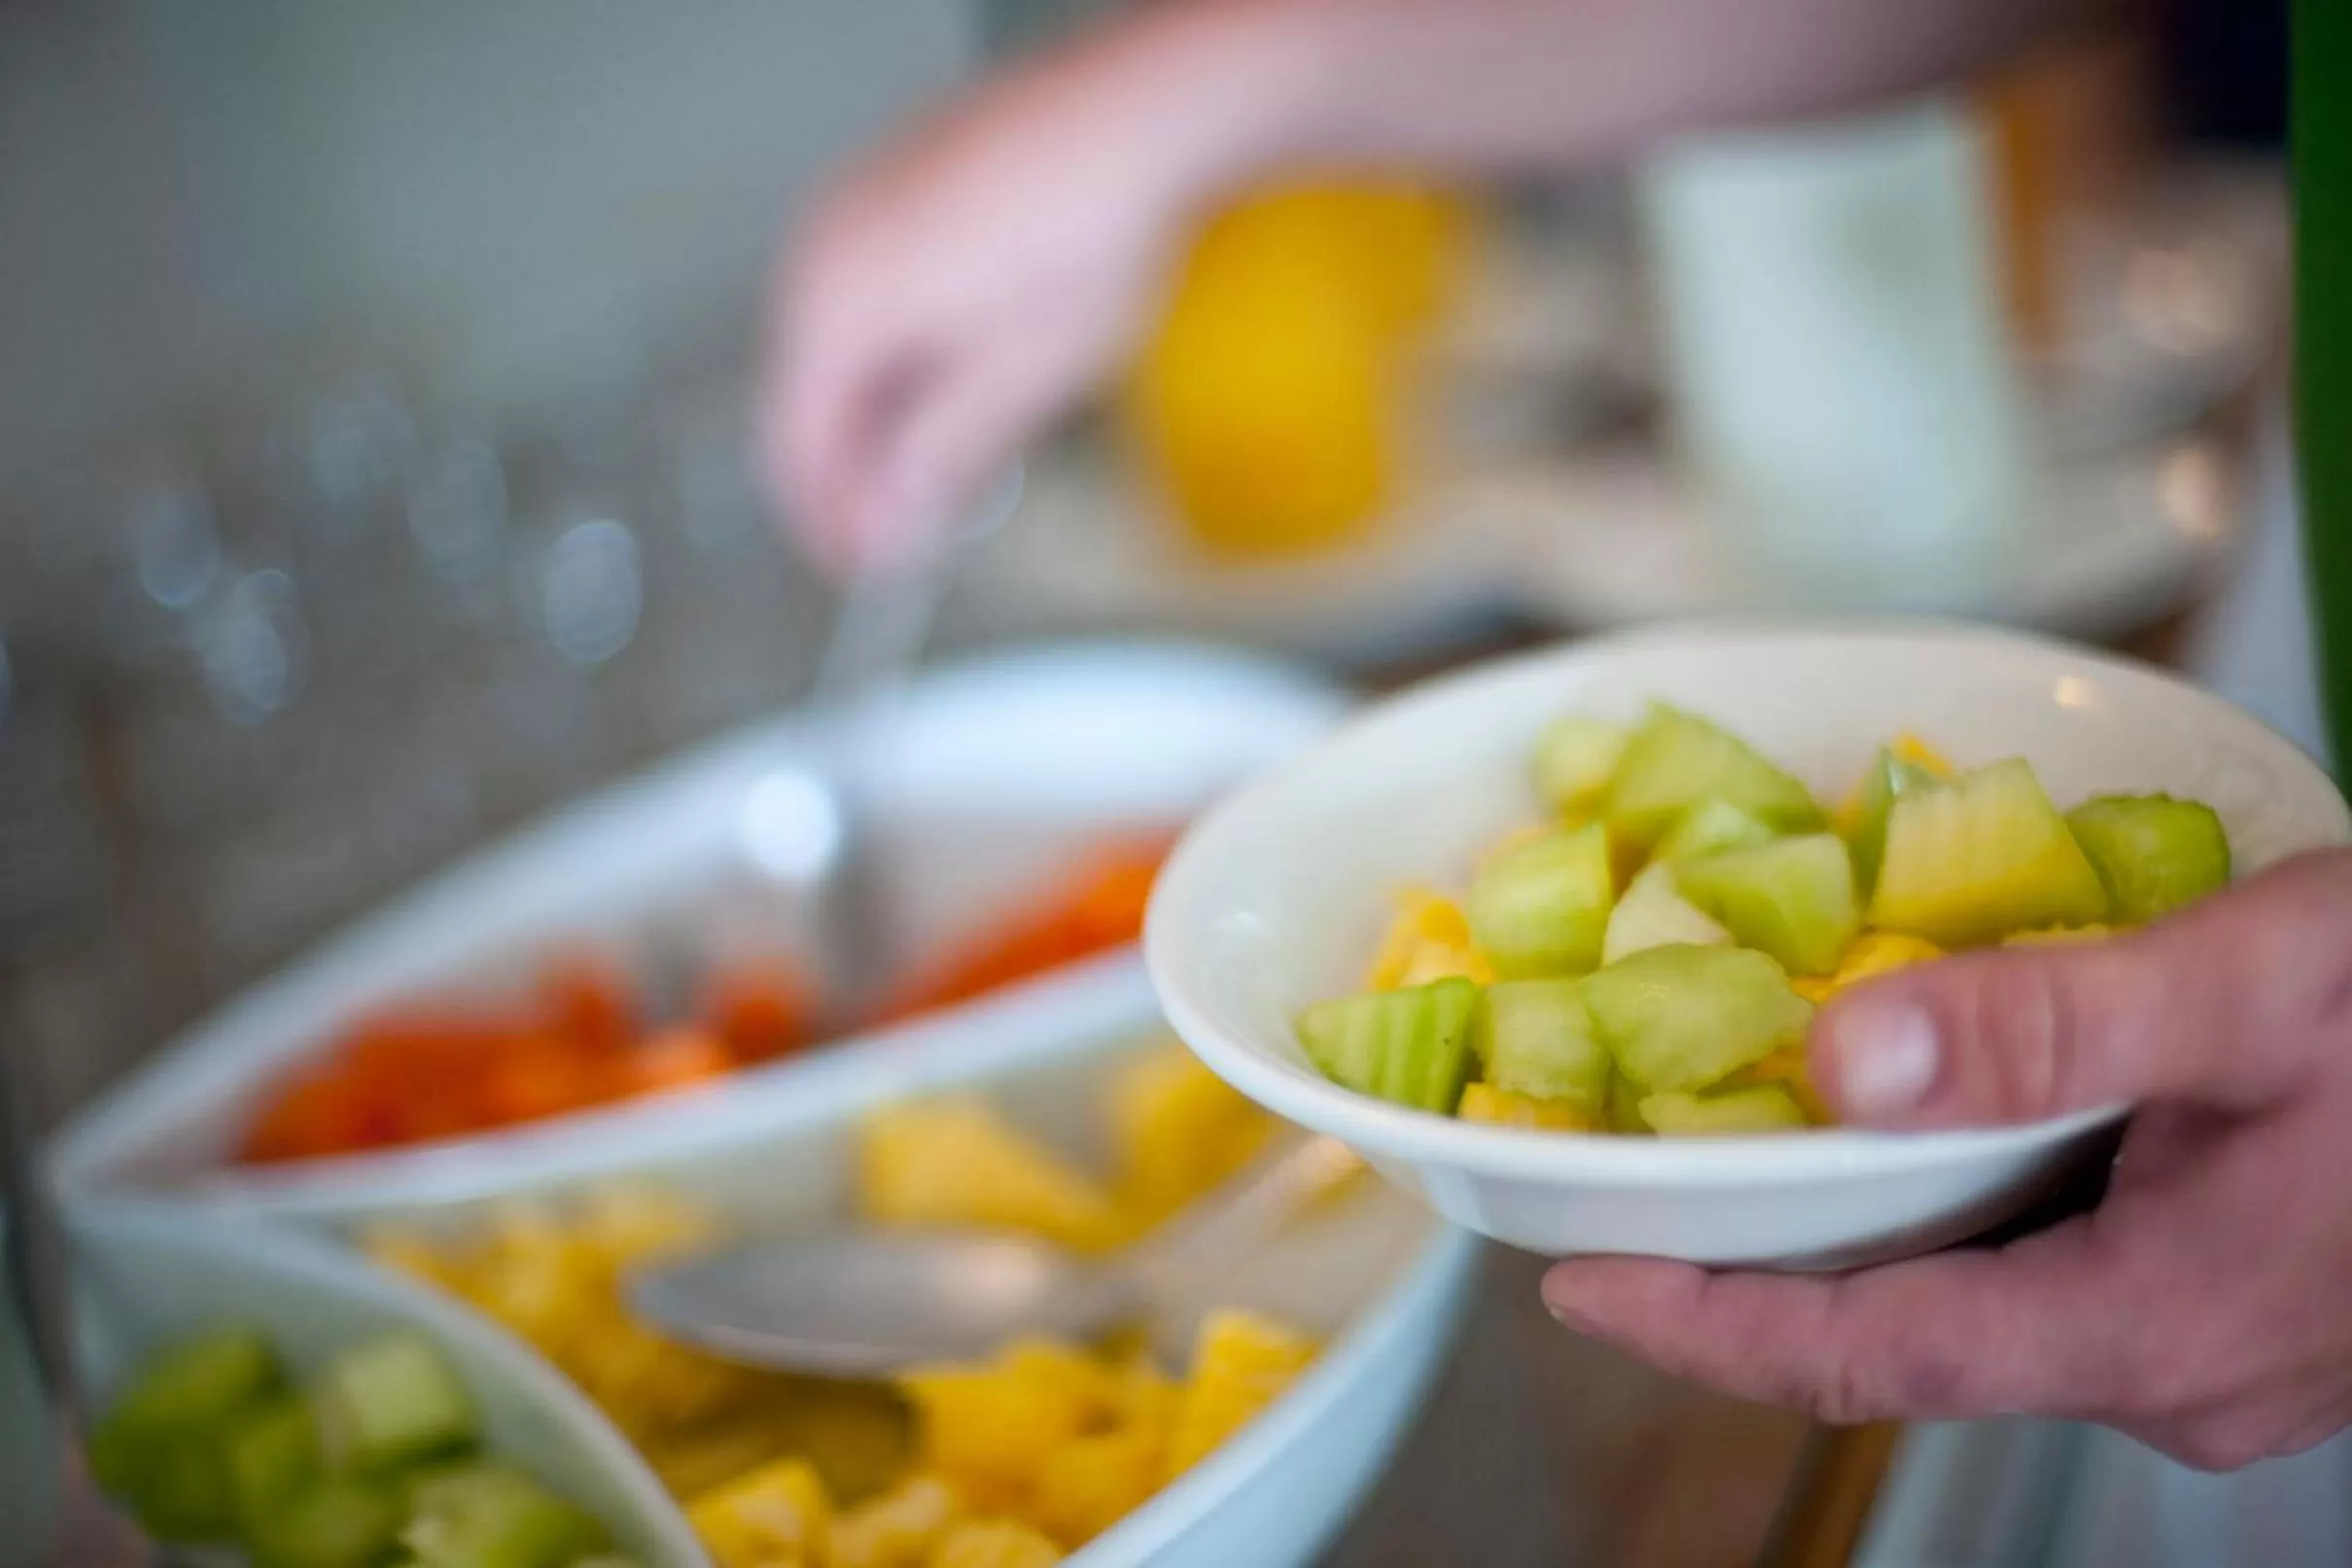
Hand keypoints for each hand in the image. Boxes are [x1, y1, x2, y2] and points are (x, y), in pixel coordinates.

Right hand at [760, 5, 1282, 573]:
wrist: (1140, 113)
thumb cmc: (1090, 228)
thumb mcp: (1020, 376)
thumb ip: (941, 458)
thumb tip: (892, 522)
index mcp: (836, 304)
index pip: (795, 443)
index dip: (829, 520)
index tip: (869, 566)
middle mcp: (822, 248)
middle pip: (803, 394)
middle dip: (851, 473)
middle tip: (909, 532)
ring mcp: (853, 208)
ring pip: (833, 346)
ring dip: (875, 417)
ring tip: (944, 468)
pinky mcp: (893, 189)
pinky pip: (861, 294)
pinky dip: (892, 357)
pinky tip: (952, 386)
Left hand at [1543, 850, 2351, 1469]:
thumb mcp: (2253, 989)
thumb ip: (2050, 1031)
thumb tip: (1841, 1062)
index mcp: (2154, 1328)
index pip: (1864, 1357)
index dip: (1701, 1326)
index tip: (1574, 1282)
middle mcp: (2177, 1374)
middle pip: (1910, 1331)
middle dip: (1772, 1260)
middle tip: (1651, 1167)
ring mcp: (2219, 1352)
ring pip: (1987, 1293)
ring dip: (1880, 1217)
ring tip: (1773, 1116)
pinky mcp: (2246, 1301)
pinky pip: (2063, 1264)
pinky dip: (1979, 1196)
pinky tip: (1951, 1109)